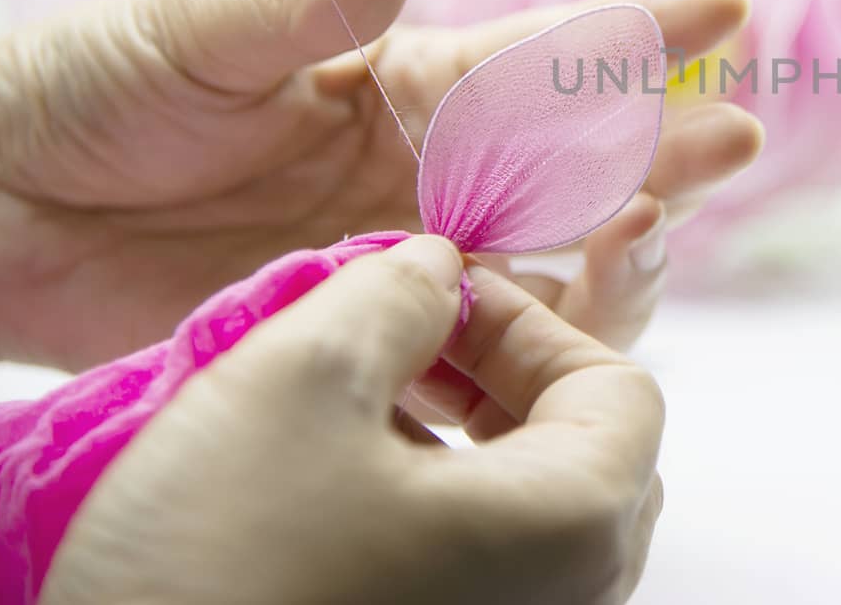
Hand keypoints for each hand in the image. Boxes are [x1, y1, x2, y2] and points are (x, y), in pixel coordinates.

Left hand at [0, 0, 762, 367]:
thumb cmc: (93, 89)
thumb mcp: (200, 33)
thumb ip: (309, 1)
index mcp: (400, 79)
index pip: (536, 53)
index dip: (632, 27)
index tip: (723, 2)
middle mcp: (424, 169)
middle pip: (572, 164)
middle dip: (661, 147)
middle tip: (737, 139)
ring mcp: (401, 256)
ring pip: (542, 265)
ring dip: (612, 256)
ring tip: (660, 239)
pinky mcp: (363, 332)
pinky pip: (467, 352)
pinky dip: (522, 355)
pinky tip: (569, 358)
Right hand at [42, 235, 665, 604]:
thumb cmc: (222, 563)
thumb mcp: (304, 377)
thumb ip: (395, 293)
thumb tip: (437, 268)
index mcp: (577, 524)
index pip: (618, 383)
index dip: (528, 321)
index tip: (437, 296)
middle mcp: (572, 600)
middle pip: (582, 449)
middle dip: (499, 376)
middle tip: (406, 341)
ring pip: (526, 511)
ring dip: (461, 438)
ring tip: (363, 402)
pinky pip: (480, 568)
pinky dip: (434, 506)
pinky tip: (342, 482)